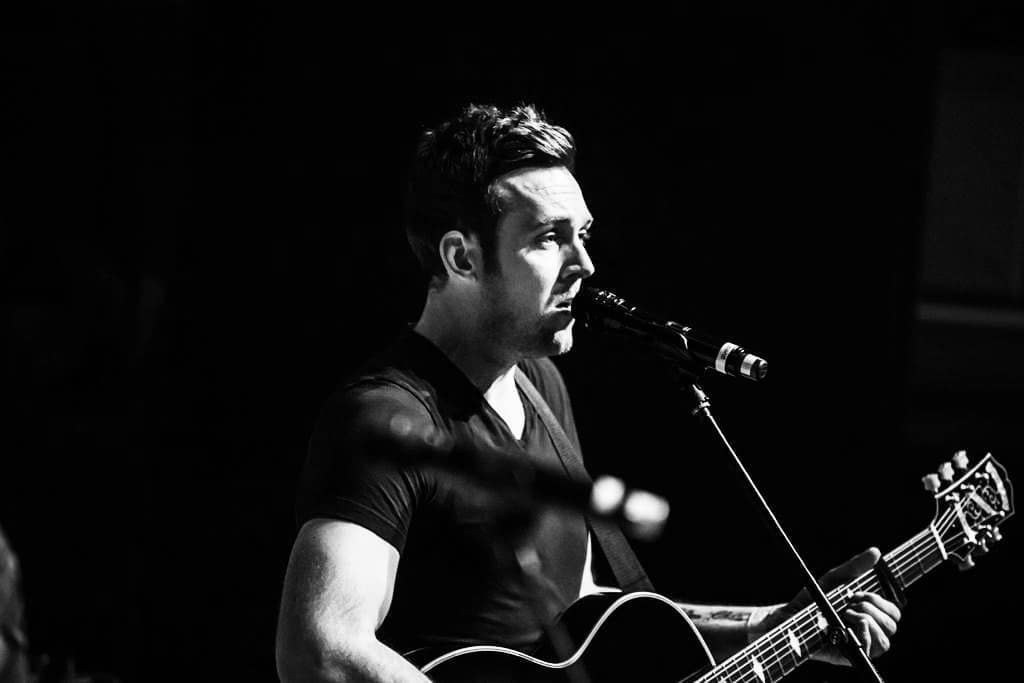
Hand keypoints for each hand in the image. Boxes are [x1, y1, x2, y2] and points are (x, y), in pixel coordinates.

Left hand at [762, 547, 901, 665]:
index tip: (857, 593)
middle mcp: (867, 632)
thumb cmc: (811, 601)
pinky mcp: (851, 657)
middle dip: (871, 609)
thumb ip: (854, 567)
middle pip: (892, 625)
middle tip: (848, 603)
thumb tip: (875, 552)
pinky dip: (862, 635)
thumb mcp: (833, 580)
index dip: (881, 602)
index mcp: (868, 616)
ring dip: (866, 621)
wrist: (789, 618)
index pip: (893, 613)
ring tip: (845, 614)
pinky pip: (871, 651)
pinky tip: (844, 627)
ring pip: (885, 640)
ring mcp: (860, 646)